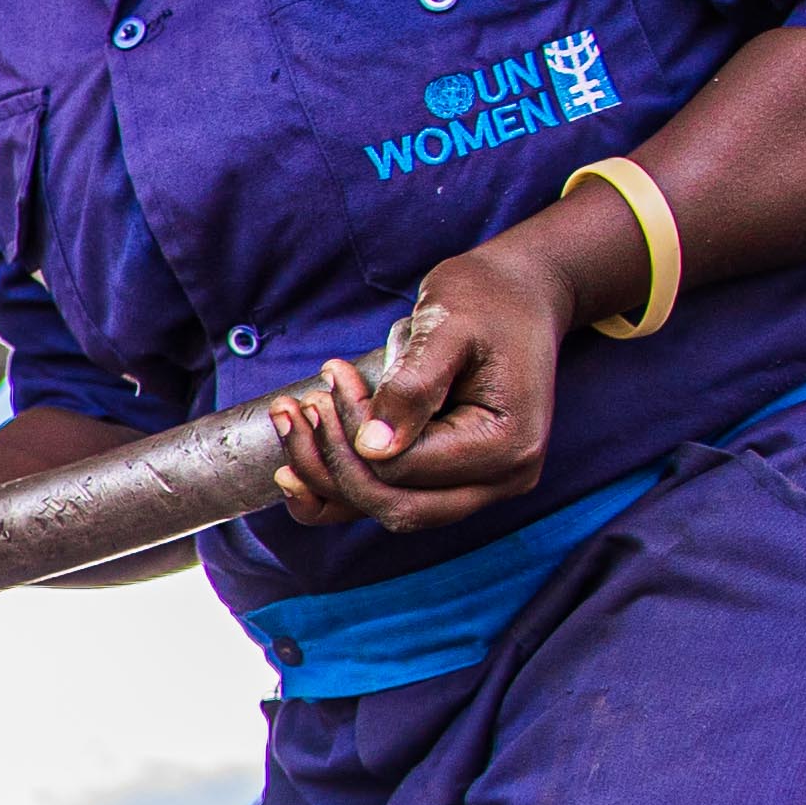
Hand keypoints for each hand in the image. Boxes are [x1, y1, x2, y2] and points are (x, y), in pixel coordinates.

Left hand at [283, 236, 566, 528]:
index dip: (352, 430)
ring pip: (388, 510)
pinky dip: (341, 492)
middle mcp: (501, 480)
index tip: (332, 375)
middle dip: (331, 462)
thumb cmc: (485, 299)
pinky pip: (391, 501)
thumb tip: (373, 448)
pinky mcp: (453, 480)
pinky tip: (294, 473)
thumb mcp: (449, 326)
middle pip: (395, 504)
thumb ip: (414, 386)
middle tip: (294, 406)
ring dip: (327, 477)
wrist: (516, 294)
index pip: (404, 466)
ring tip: (289, 423)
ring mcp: (479, 487)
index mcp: (507, 446)